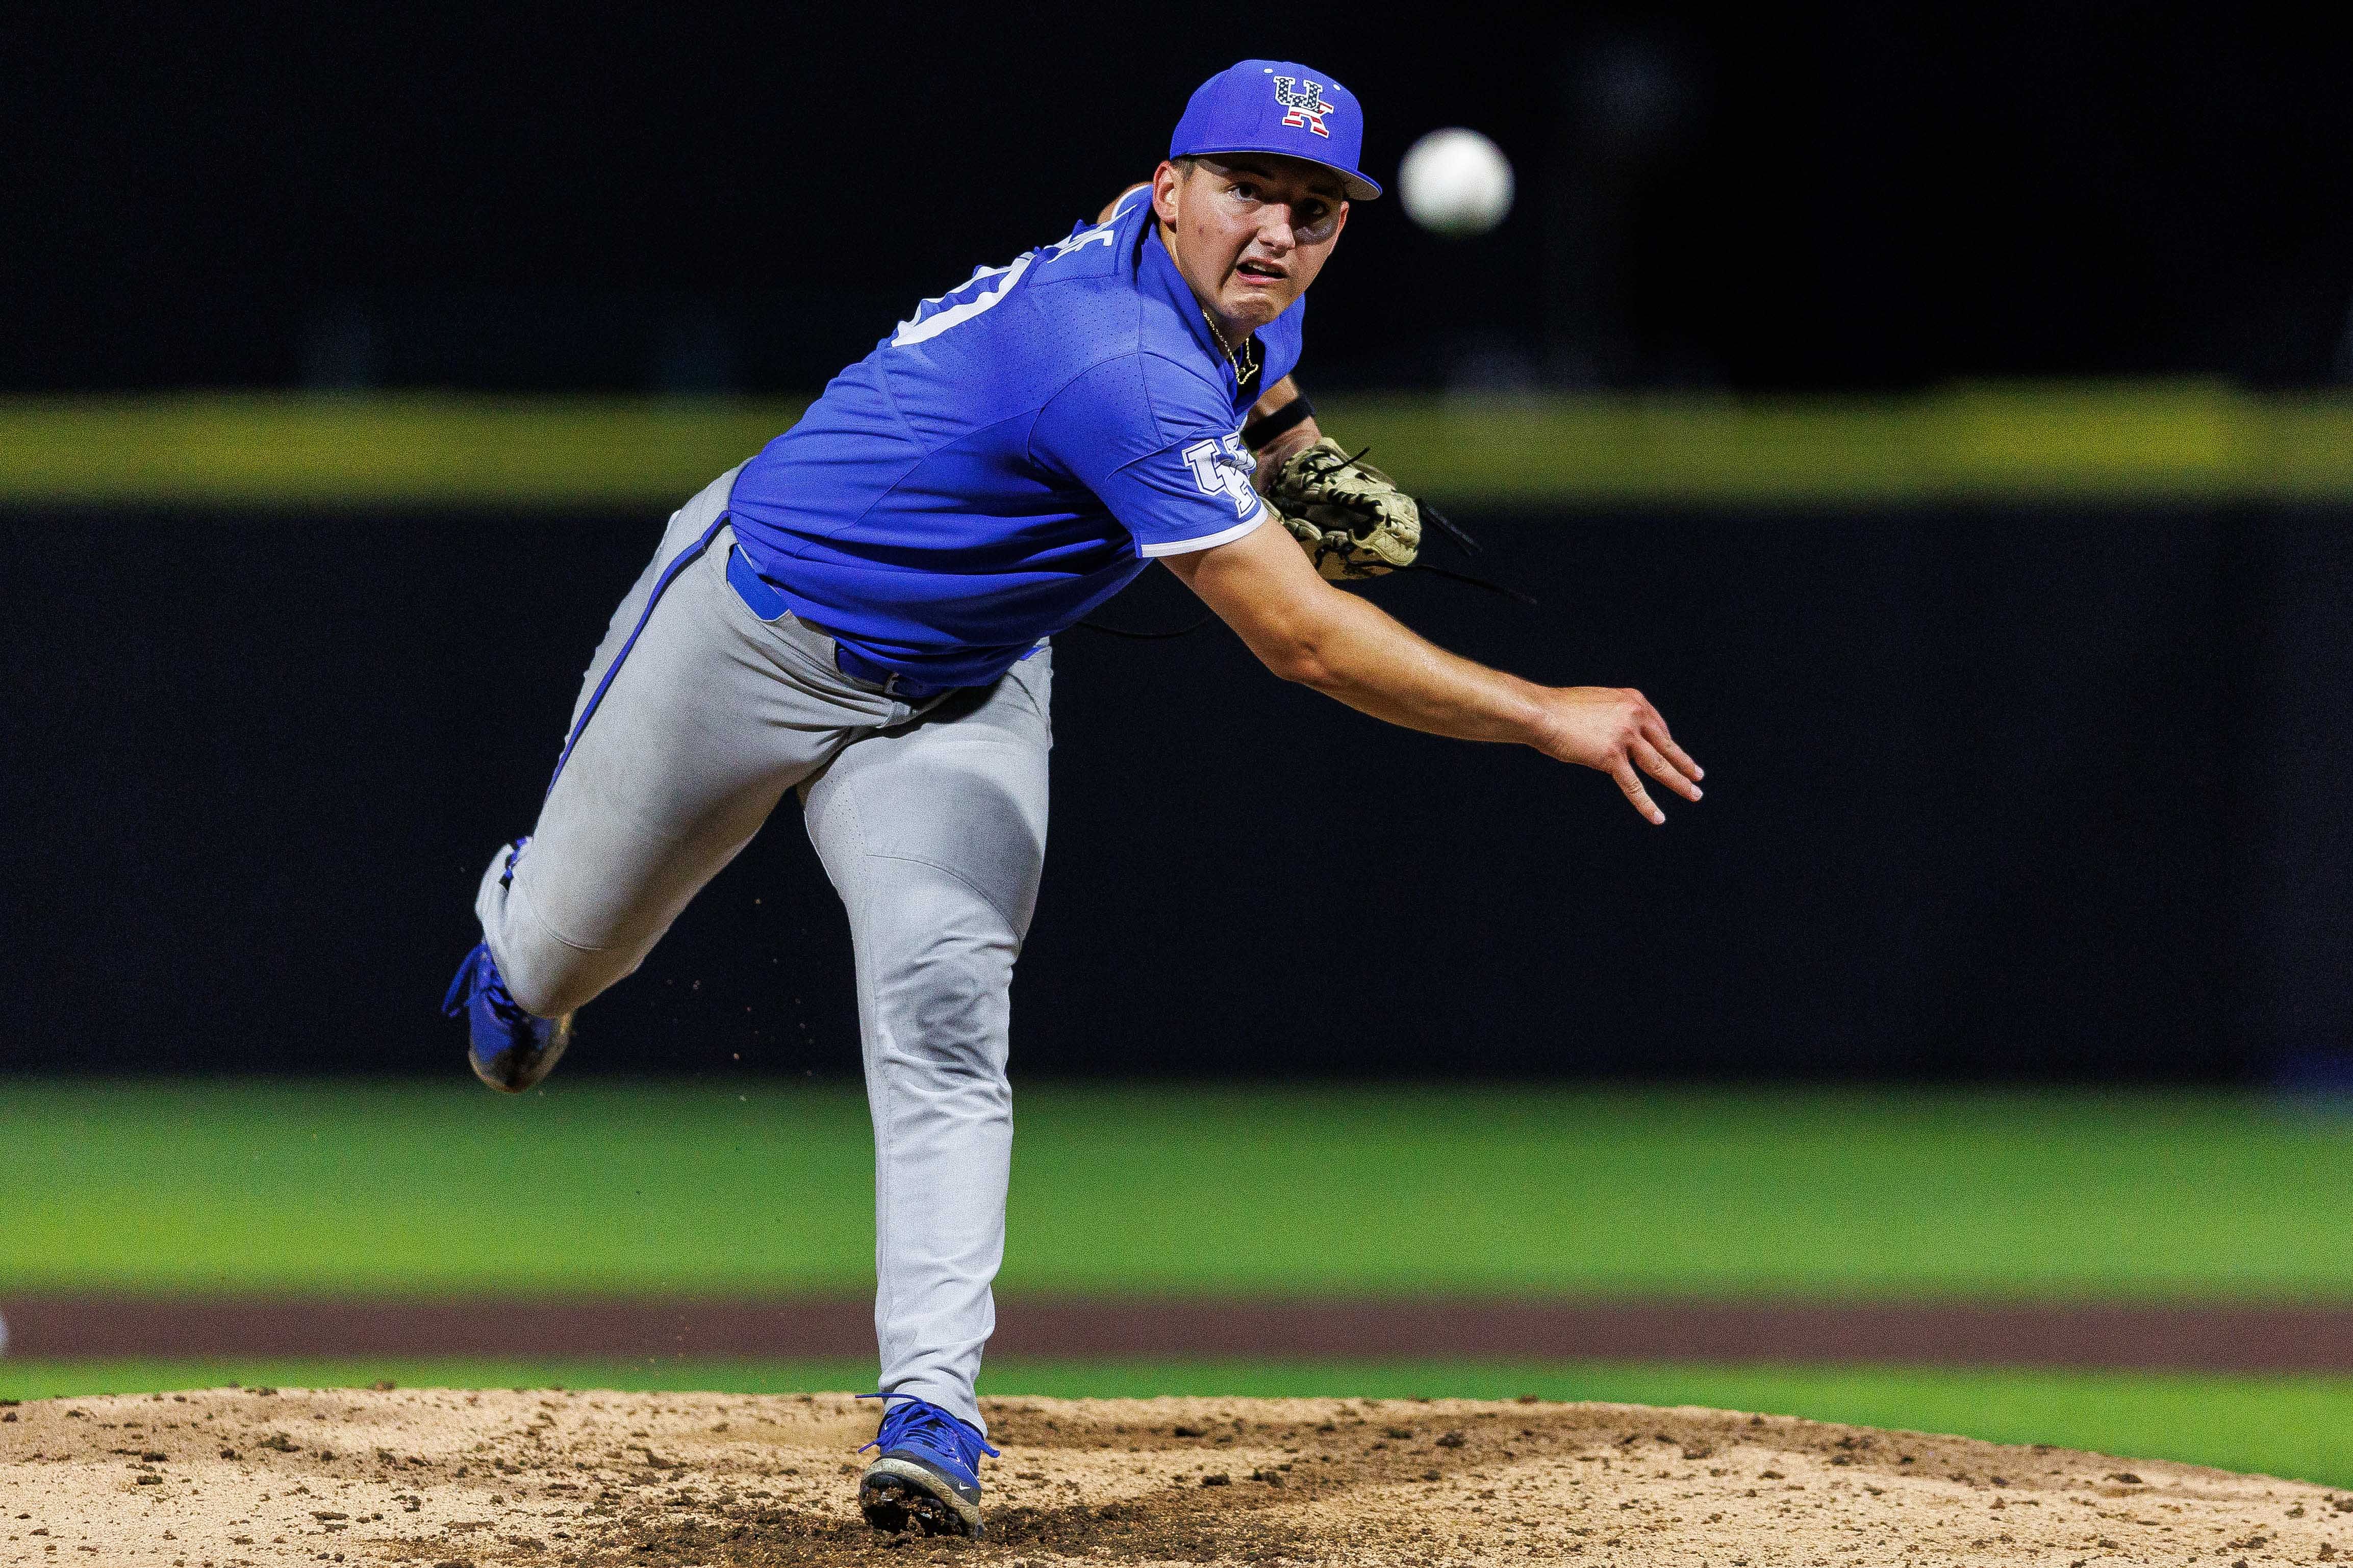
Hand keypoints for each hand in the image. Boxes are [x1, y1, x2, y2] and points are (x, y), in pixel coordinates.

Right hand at [1530, 686, 1703, 823]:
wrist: (1542, 713)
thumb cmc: (1561, 710)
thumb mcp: (1598, 703)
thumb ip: (1617, 716)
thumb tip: (1623, 735)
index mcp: (1633, 701)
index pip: (1659, 726)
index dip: (1668, 744)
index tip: (1675, 755)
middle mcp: (1634, 716)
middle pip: (1666, 745)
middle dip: (1685, 763)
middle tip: (1699, 777)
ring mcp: (1625, 737)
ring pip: (1658, 765)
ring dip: (1679, 782)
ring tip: (1694, 794)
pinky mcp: (1611, 757)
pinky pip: (1633, 785)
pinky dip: (1647, 803)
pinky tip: (1658, 817)